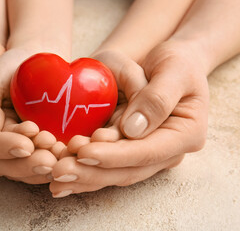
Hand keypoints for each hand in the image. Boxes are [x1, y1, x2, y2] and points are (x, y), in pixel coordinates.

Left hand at [50, 41, 208, 196]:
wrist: (169, 65)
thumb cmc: (176, 62)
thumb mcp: (174, 69)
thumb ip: (157, 98)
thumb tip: (132, 130)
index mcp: (185, 135)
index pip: (147, 152)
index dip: (115, 155)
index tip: (84, 151)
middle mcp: (166, 152)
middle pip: (127, 170)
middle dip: (91, 172)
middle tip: (59, 170)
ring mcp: (147, 154)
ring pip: (113, 173)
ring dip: (83, 177)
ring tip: (54, 178)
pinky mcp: (129, 150)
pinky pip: (105, 165)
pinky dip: (83, 170)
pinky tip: (61, 178)